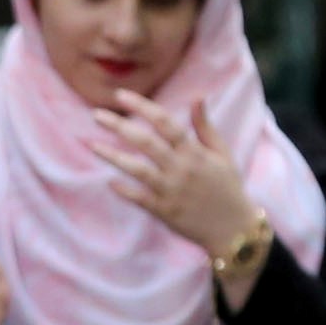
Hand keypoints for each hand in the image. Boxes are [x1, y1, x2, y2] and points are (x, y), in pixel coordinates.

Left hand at [96, 93, 263, 274]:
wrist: (234, 229)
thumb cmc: (227, 186)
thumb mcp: (222, 153)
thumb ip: (205, 126)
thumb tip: (197, 97)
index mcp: (194, 152)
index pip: (165, 122)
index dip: (142, 106)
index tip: (120, 95)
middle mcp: (181, 169)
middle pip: (145, 143)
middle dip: (119, 126)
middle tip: (96, 114)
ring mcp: (171, 191)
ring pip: (137, 170)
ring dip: (112, 156)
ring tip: (91, 144)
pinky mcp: (164, 211)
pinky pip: (139, 199)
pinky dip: (124, 190)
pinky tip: (109, 181)